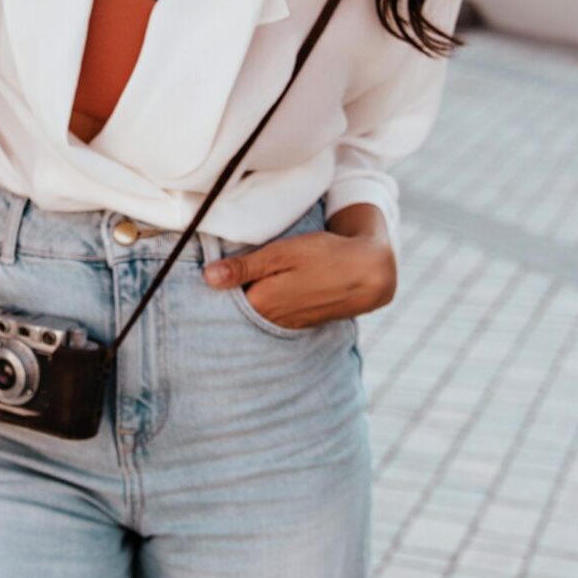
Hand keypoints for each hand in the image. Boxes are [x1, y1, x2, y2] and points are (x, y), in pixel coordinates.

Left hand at [203, 221, 396, 330]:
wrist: (369, 271)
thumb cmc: (324, 256)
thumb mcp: (281, 253)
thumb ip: (244, 267)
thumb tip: (208, 277)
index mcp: (261, 302)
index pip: (224, 300)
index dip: (217, 285)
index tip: (209, 270)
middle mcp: (271, 320)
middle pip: (238, 309)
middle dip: (230, 295)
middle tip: (226, 272)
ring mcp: (287, 324)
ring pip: (256, 313)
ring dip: (251, 299)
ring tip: (251, 278)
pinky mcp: (300, 323)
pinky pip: (274, 316)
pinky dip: (268, 304)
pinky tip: (272, 288)